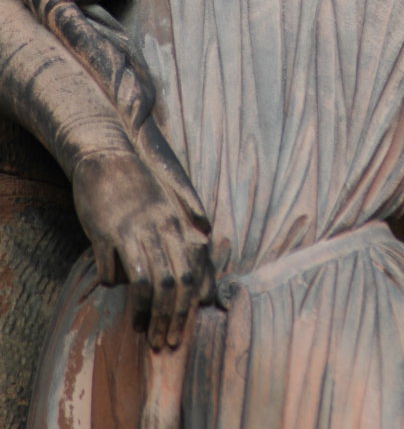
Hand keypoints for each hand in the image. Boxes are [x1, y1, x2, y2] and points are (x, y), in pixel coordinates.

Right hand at [72, 149, 213, 349]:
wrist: (107, 156)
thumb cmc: (137, 187)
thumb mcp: (166, 210)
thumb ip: (181, 240)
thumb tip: (199, 275)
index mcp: (178, 223)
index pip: (194, 272)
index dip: (190, 306)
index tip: (185, 330)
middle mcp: (161, 228)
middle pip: (175, 283)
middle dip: (171, 319)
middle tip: (165, 342)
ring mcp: (135, 230)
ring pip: (148, 283)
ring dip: (146, 314)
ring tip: (142, 330)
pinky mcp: (107, 231)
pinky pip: (112, 269)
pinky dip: (113, 282)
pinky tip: (110, 285)